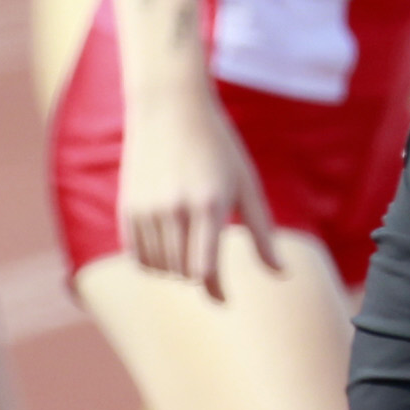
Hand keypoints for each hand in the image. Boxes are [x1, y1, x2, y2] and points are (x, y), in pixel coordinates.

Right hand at [118, 82, 282, 298]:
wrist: (170, 109)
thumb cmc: (219, 148)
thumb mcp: (246, 185)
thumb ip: (262, 233)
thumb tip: (282, 274)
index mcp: (209, 204)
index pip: (205, 269)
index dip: (215, 290)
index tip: (224, 299)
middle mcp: (173, 210)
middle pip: (182, 273)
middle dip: (199, 276)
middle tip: (211, 262)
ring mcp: (146, 210)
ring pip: (159, 268)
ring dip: (176, 270)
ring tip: (192, 248)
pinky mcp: (127, 209)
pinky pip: (137, 256)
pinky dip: (153, 262)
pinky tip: (169, 247)